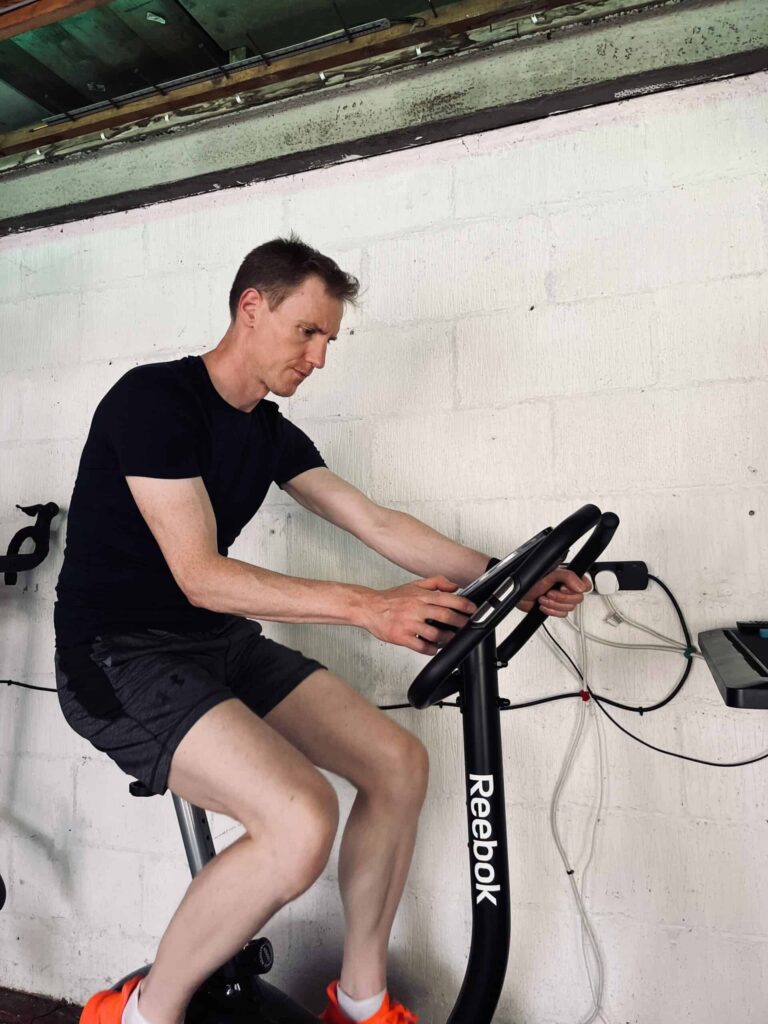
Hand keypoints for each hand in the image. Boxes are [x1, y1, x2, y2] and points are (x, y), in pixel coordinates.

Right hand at [361, 576, 476, 654]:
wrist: (369, 608)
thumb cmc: (391, 599)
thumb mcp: (414, 585)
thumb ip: (436, 582)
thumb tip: (454, 586)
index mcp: (420, 596)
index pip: (447, 599)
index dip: (463, 604)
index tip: (472, 609)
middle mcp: (416, 608)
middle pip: (445, 616)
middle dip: (460, 622)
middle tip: (467, 626)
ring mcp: (409, 624)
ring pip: (435, 633)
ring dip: (447, 638)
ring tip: (451, 638)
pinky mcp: (401, 637)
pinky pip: (421, 646)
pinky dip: (431, 649)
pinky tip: (434, 647)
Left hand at [517, 567, 590, 616]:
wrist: (518, 595)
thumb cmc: (529, 582)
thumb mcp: (549, 575)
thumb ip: (567, 576)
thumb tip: (580, 586)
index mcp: (567, 577)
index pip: (585, 584)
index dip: (577, 589)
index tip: (563, 588)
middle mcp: (566, 588)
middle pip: (578, 599)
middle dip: (561, 598)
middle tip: (550, 593)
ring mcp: (561, 599)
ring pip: (570, 608)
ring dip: (554, 604)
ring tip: (543, 598)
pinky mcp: (556, 608)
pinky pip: (563, 614)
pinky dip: (552, 611)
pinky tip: (543, 605)